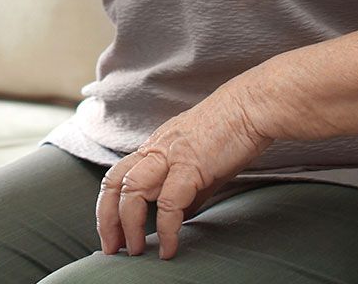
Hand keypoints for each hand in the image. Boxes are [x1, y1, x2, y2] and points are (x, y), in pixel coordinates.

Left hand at [96, 82, 273, 259]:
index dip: (108, 206)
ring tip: (134, 251)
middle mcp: (156, 149)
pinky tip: (169, 248)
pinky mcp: (190, 164)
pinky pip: (169, 203)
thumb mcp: (199, 163)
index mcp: (154, 148)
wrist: (251, 107)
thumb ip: (185, 191)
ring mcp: (170, 155)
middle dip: (106, 218)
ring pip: (132, 190)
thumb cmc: (230, 132)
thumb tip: (179, 218)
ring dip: (128, 224)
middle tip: (111, 248)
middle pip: (114, 183)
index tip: (112, 234)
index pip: (117, 176)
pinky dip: (166, 229)